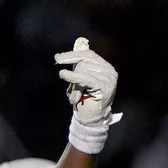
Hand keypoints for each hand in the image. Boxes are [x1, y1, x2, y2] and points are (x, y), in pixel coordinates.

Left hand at [55, 37, 121, 153]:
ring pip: (84, 70)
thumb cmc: (84, 100)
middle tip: (62, 71)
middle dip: (72, 67)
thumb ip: (79, 66)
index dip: (72, 54)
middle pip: (85, 61)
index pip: (88, 55)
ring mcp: (108, 79)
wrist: (90, 119)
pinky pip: (85, 78)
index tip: (57, 57)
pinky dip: (73, 76)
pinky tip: (62, 74)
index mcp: (105, 67)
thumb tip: (73, 47)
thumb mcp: (80, 81)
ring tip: (75, 97)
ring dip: (73, 83)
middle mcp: (110, 71)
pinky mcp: (103, 86)